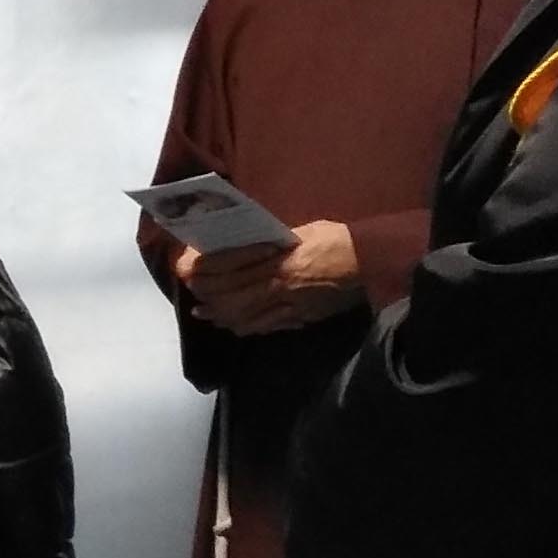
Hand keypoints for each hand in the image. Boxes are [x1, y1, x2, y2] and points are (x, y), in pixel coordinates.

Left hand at [188, 220, 360, 334]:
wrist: (371, 262)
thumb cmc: (337, 240)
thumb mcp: (303, 231)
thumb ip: (274, 241)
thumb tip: (248, 245)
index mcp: (278, 258)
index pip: (228, 265)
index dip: (203, 267)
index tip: (186, 266)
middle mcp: (279, 284)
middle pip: (229, 294)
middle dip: (206, 294)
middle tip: (190, 291)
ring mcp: (289, 305)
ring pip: (243, 315)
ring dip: (220, 314)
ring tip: (204, 312)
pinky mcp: (300, 317)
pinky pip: (265, 326)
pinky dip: (244, 326)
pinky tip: (233, 324)